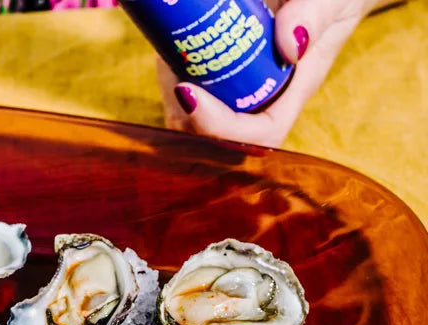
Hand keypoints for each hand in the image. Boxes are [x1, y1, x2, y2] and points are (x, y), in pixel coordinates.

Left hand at [158, 0, 394, 147]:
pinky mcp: (219, 77)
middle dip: (187, 116)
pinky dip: (172, 77)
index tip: (190, 93)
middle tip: (172, 77)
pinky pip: (188, 95)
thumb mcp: (330, 0)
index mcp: (290, 92)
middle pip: (218, 137)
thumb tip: (290, 47)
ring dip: (173, 97)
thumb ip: (313, 16)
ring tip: (168, 59)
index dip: (221, 127)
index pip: (258, 135)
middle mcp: (261, 101)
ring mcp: (238, 92)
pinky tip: (169, 48)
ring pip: (197, 120)